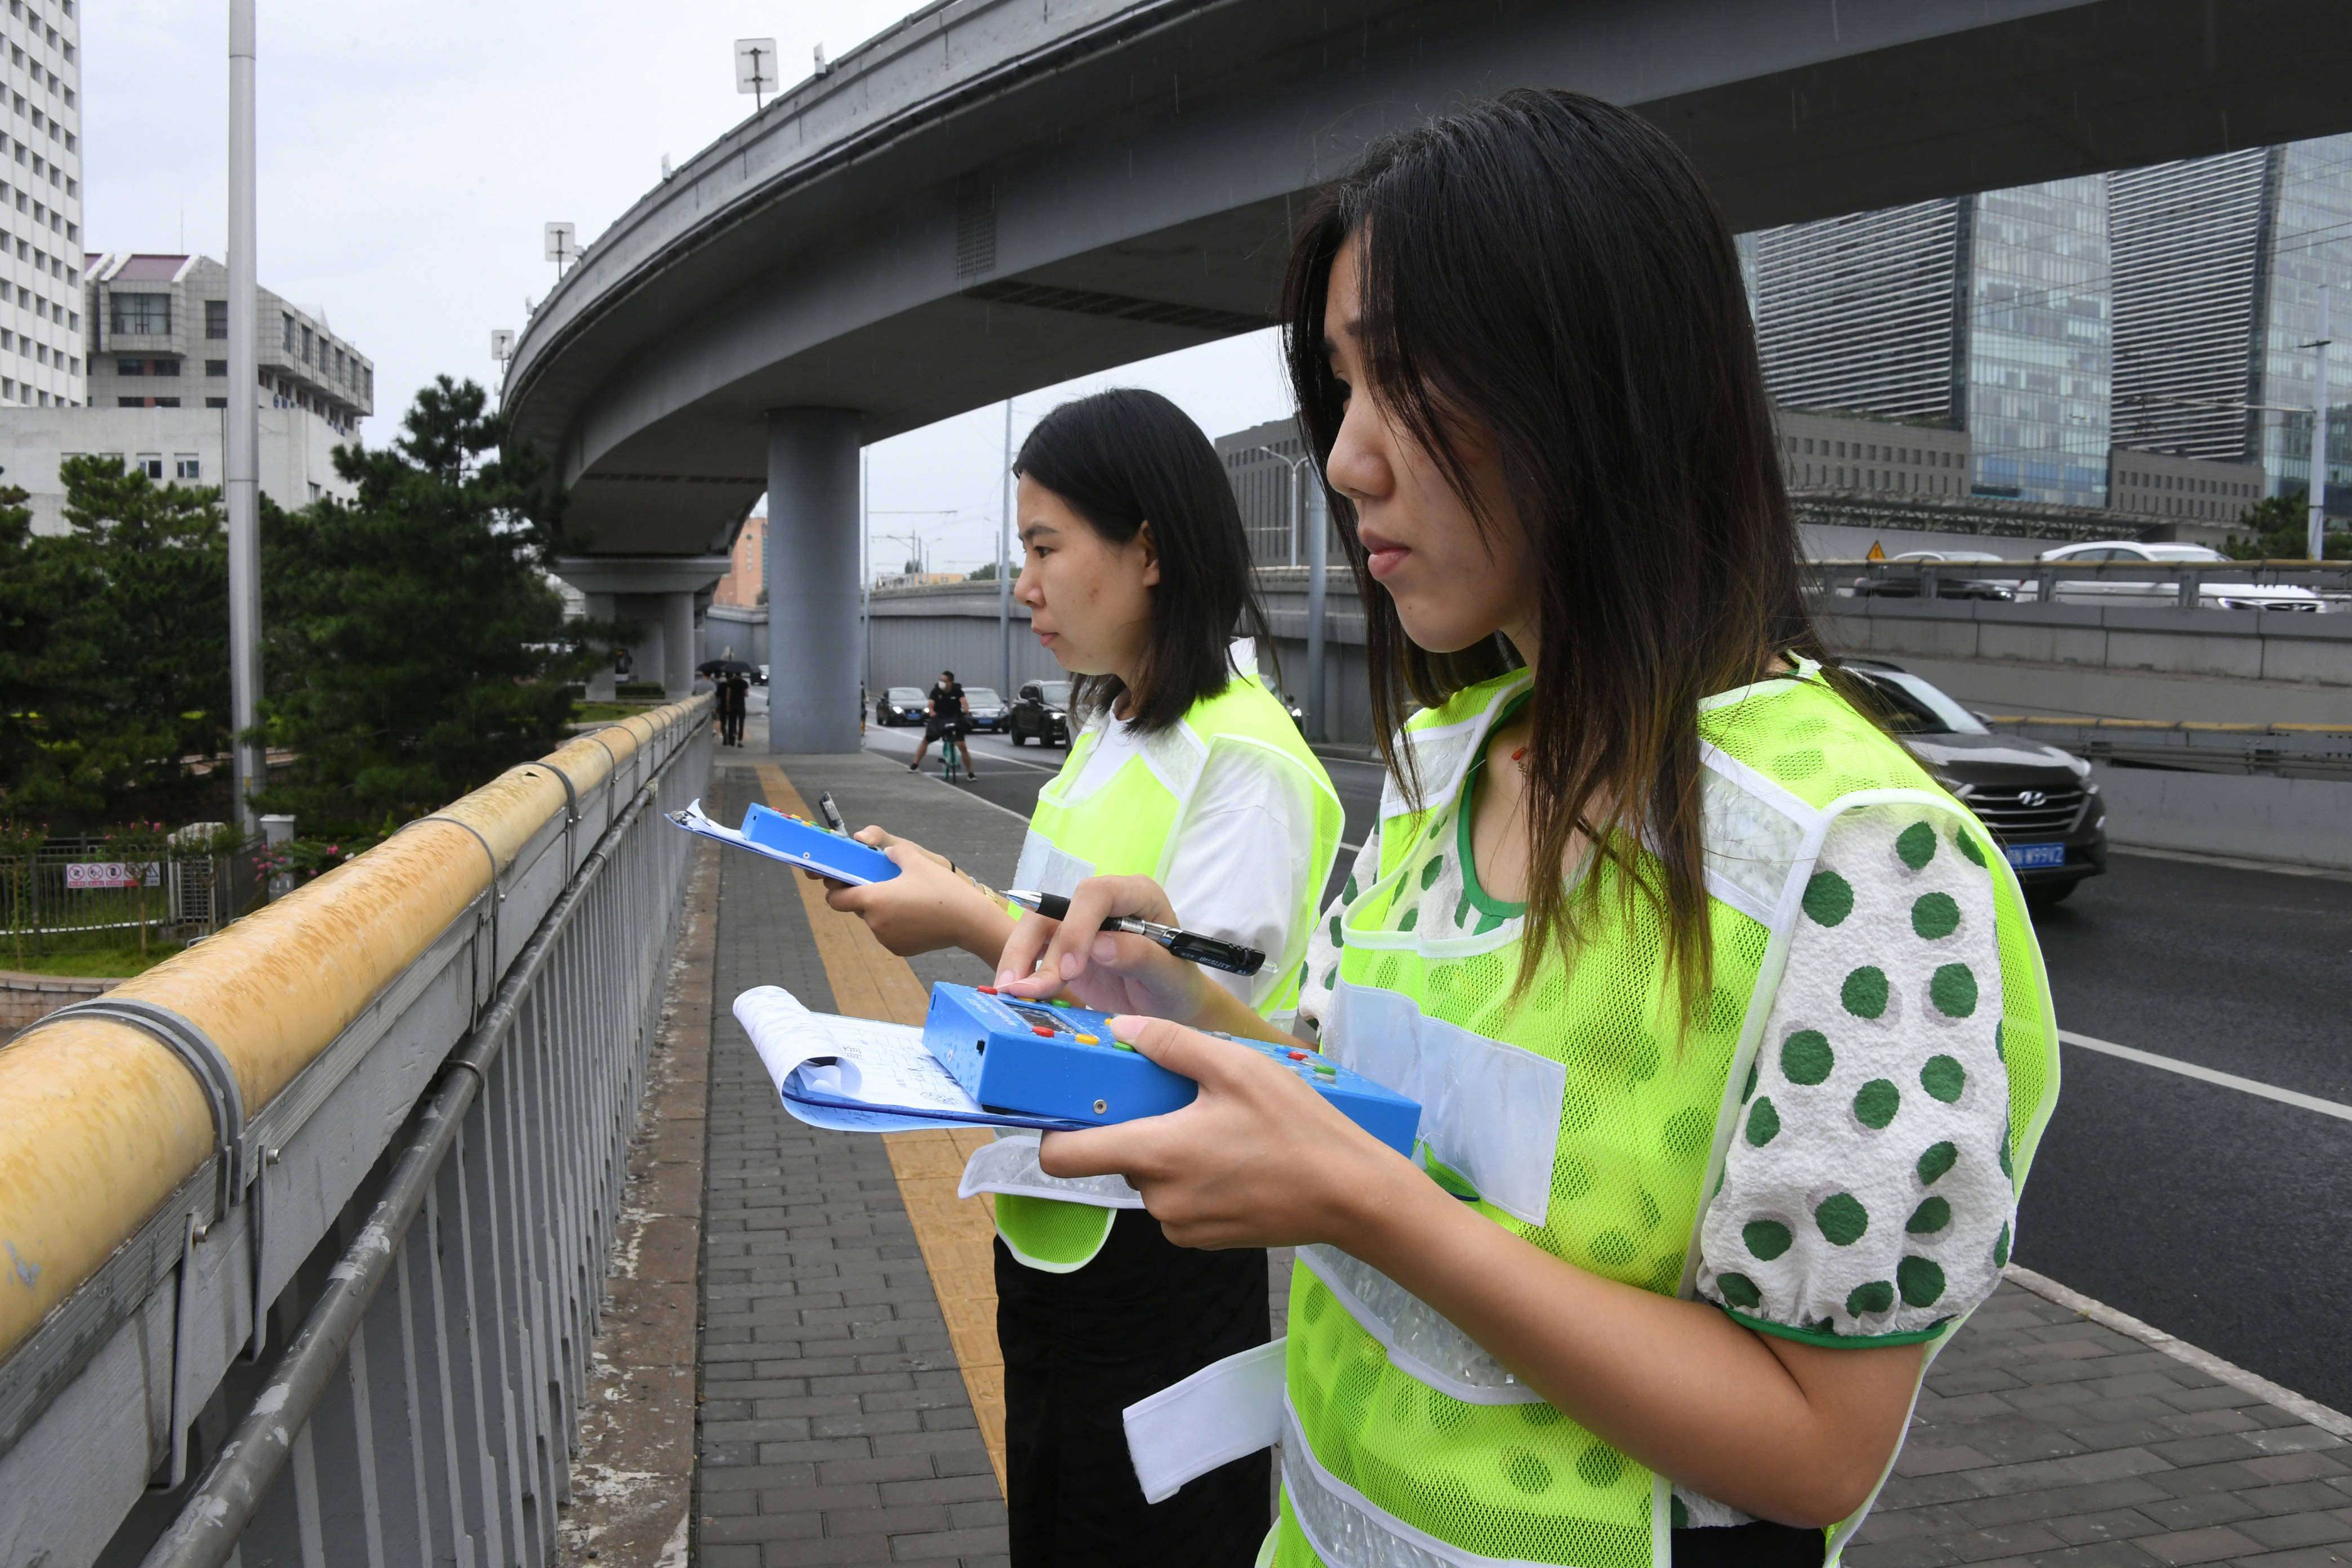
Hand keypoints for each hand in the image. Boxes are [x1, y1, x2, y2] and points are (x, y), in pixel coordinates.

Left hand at [817, 828, 1006, 958]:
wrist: (969, 921)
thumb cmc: (942, 888)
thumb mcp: (917, 860)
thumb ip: (895, 851)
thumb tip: (886, 851)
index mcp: (872, 899)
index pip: (835, 900)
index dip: (836, 890)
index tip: (846, 882)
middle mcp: (874, 923)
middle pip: (857, 909)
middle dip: (865, 897)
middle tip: (885, 885)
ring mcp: (886, 939)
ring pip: (874, 922)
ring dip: (882, 911)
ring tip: (905, 899)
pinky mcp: (899, 949)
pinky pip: (888, 934)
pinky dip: (895, 925)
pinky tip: (915, 914)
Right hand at [994, 874, 1219, 1022]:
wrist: (1169, 1005)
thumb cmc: (1177, 986)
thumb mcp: (1170, 977)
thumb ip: (1142, 958)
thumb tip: (1100, 945)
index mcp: (1138, 896)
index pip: (1098, 894)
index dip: (1078, 926)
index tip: (1072, 969)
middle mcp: (1104, 904)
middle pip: (1055, 908)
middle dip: (1035, 947)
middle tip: (1028, 989)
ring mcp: (1080, 923)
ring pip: (1035, 927)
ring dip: (1019, 959)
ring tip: (1011, 994)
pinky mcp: (1063, 945)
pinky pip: (1033, 949)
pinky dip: (1020, 971)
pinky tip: (1014, 993)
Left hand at [1036, 1014, 1416, 1250]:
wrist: (1350, 1195)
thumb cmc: (1296, 1127)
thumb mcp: (1236, 1067)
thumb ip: (1171, 1043)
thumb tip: (1121, 1029)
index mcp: (1156, 1154)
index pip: (1063, 1158)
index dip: (1054, 1132)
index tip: (1071, 1107)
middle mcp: (1158, 1198)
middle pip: (1116, 1158)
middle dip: (1138, 1128)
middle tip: (1182, 1101)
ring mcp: (1181, 1226)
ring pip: (1150, 1179)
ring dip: (1169, 1154)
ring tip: (1220, 1128)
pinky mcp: (1205, 1240)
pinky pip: (1178, 1202)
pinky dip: (1193, 1179)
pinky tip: (1234, 1158)